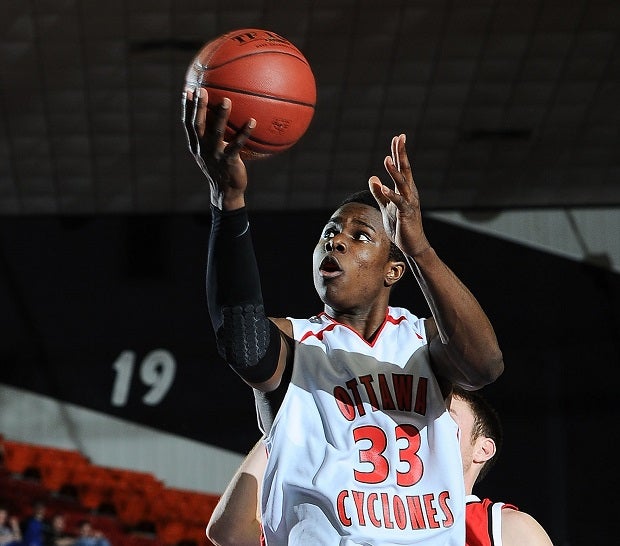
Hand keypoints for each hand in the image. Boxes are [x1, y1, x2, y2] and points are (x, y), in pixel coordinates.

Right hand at [181, 87, 255, 209]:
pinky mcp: (228, 161)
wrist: (226, 191)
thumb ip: (212, 136)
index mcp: (196, 145)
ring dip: (221, 115)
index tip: (187, 89)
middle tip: (202, 90)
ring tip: (227, 100)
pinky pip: (237, 145)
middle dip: (198, 107)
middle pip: (197, 125)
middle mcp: (202, 149)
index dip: (186, 107)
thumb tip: (220, 117)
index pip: (187, 123)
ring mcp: (214, 155)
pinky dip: (244, 133)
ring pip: (216, 132)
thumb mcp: (213, 152)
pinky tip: (252, 121)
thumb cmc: (221, 168)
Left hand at [368, 134, 429, 257]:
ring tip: (387, 159)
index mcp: (405, 190)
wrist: (412, 244)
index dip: (399, 153)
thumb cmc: (401, 225)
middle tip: (399, 138)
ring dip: (394, 171)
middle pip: (405, 170)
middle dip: (401, 154)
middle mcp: (409, 193)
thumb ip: (380, 193)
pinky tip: (384, 187)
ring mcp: (409, 203)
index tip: (398, 137)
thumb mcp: (386, 207)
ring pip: (402, 183)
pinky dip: (391, 195)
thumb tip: (373, 178)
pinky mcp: (406, 214)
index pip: (401, 168)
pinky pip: (398, 202)